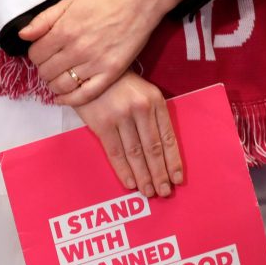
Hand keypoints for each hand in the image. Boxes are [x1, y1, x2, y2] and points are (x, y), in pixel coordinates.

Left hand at [19, 0, 158, 105]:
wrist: (135, 8)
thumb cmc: (101, 5)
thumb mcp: (68, 4)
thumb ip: (43, 20)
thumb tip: (23, 36)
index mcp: (64, 31)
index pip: (36, 55)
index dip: (36, 56)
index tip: (43, 54)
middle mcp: (77, 49)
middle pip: (46, 72)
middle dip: (44, 71)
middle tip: (51, 67)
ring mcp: (93, 64)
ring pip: (61, 86)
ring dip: (53, 86)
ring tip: (57, 79)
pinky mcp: (109, 74)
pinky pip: (83, 95)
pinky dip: (69, 100)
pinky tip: (62, 98)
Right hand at [70, 70, 183, 197]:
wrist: (88, 72)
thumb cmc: (119, 86)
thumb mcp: (143, 93)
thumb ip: (153, 116)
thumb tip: (162, 153)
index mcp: (156, 101)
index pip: (168, 137)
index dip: (174, 161)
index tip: (177, 179)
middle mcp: (141, 109)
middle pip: (153, 149)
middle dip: (160, 174)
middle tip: (164, 192)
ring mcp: (121, 117)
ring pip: (136, 154)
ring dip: (144, 176)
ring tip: (149, 192)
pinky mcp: (102, 124)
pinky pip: (116, 153)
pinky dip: (124, 170)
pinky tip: (130, 183)